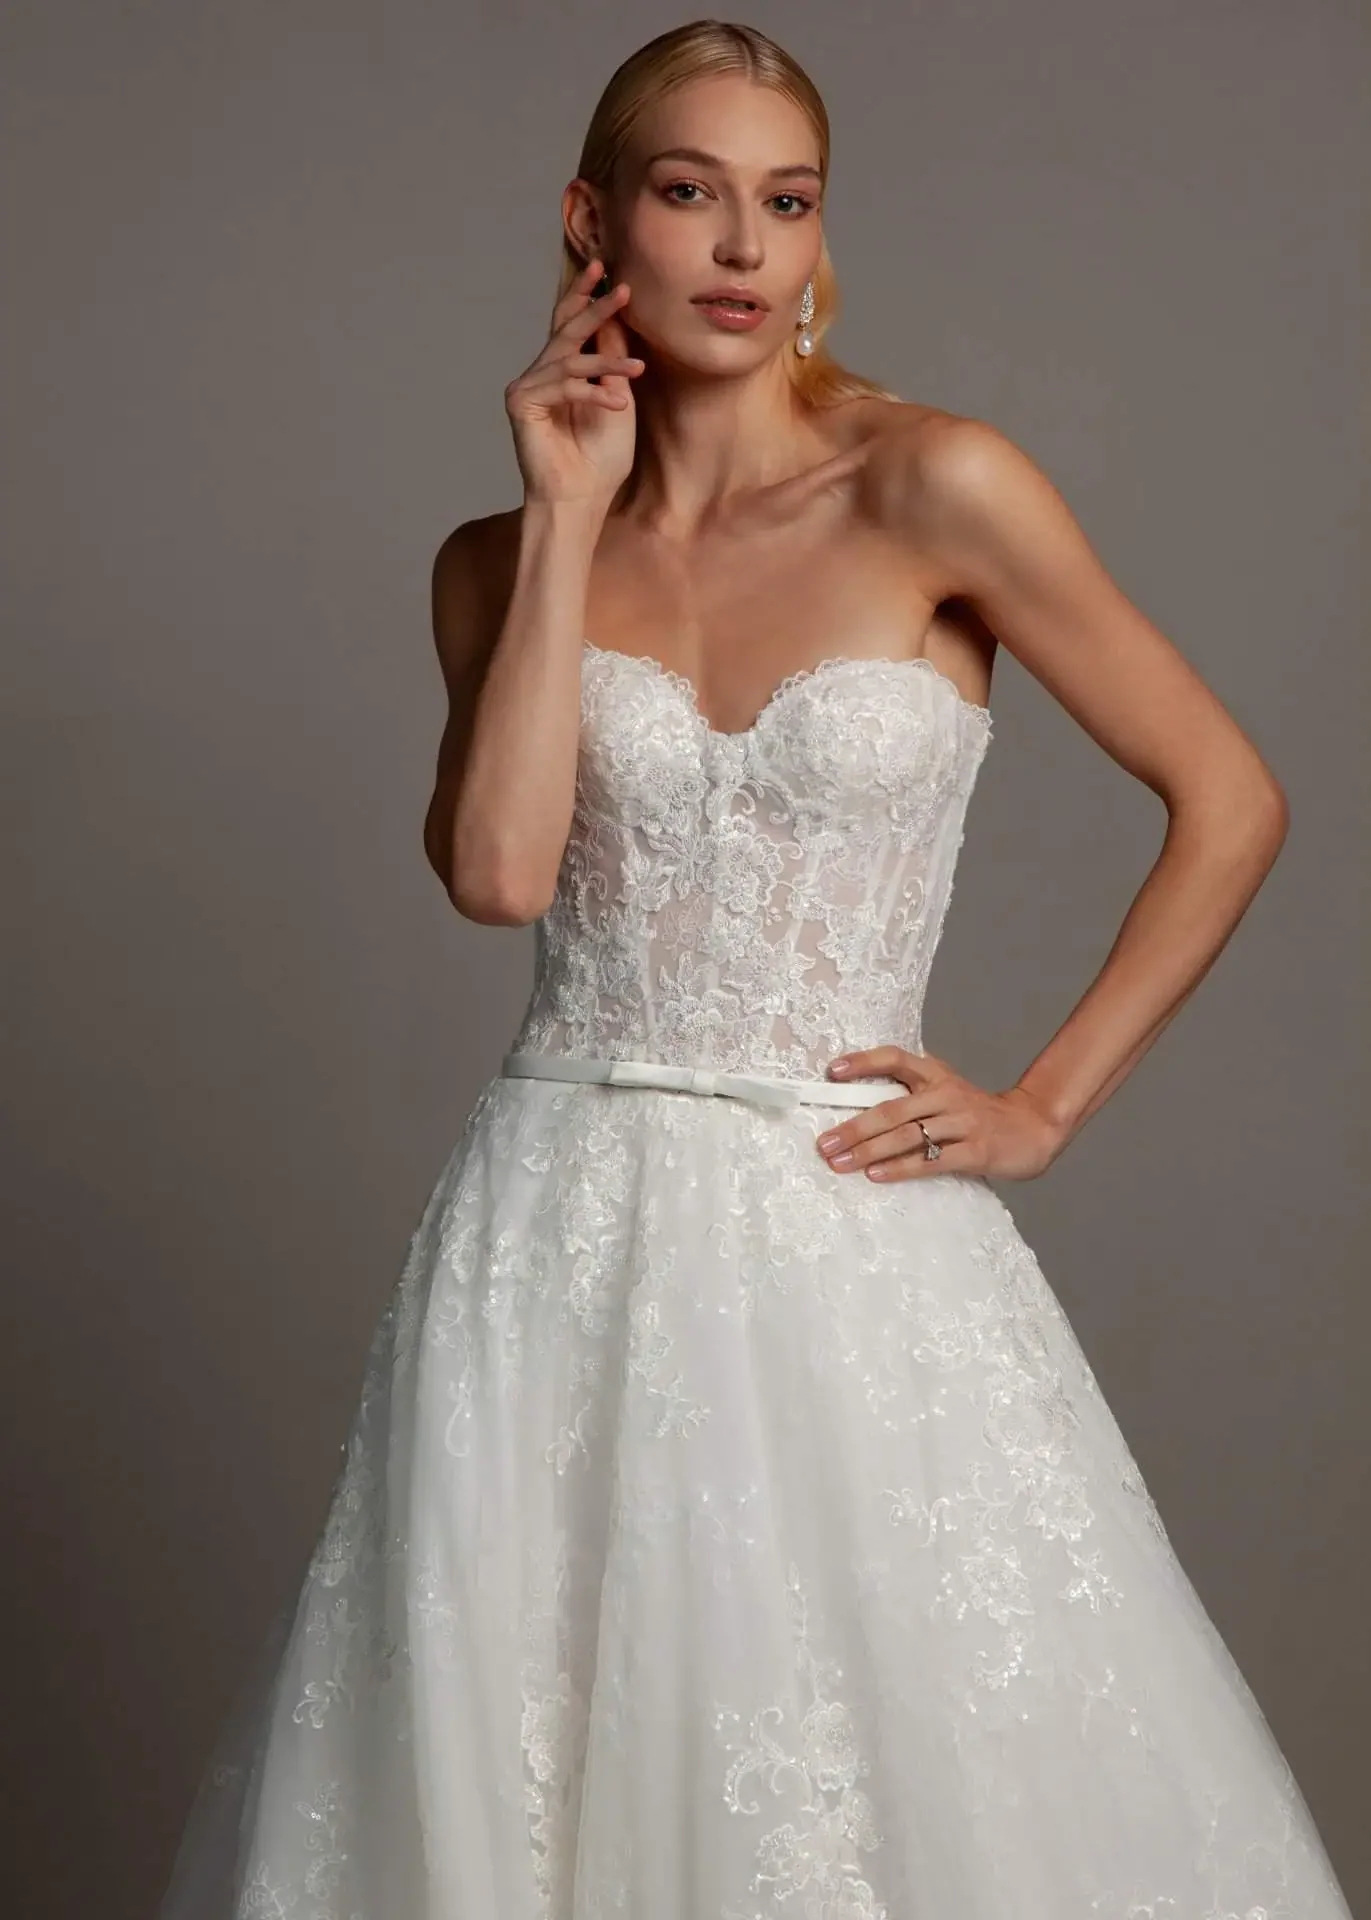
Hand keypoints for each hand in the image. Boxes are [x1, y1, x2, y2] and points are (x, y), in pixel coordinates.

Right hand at [504, 258, 644, 508]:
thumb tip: (613, 316)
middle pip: (567, 329)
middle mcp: (542, 374)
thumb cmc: (600, 459)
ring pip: (569, 357)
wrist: (582, 499)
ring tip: (637, 369)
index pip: (571, 324)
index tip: (604, 269)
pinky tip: (617, 402)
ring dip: (607, 362)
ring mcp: (528, 386)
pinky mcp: (520, 402)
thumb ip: (611, 361)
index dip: (585, 296)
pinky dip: (591, 392)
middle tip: (622, 288)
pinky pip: (562, 384)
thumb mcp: (617, 399)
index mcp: (563, 372)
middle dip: (596, 307)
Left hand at [814, 1045, 1065, 1183]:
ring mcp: (962, 1122)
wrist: (1033, 1128)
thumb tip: (855, 1109)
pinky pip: (931, 1161)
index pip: (896, 1059)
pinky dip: (900, 1169)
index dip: (864, 1062)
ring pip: (907, 1136)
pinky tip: (875, 1175)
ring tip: (840, 1163)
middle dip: (853, 1128)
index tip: (833, 1071)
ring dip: (869, 1151)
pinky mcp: (976, 1151)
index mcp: (937, 1075)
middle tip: (824, 1144)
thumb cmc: (978, 1114)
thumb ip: (911, 1095)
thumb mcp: (947, 1092)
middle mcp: (947, 1094)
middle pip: (892, 1109)